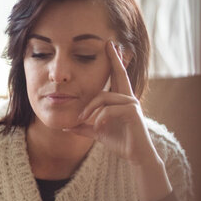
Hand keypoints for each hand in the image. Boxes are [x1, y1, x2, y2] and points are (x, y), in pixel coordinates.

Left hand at [66, 41, 157, 166]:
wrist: (134, 156)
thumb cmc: (119, 141)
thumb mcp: (96, 132)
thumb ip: (83, 127)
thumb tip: (66, 126)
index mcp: (120, 99)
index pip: (117, 76)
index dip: (114, 61)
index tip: (111, 45)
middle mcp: (128, 98)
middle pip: (119, 75)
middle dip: (114, 59)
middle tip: (110, 44)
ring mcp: (132, 104)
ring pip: (104, 97)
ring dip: (89, 109)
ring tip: (82, 119)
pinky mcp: (133, 113)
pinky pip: (109, 110)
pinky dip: (99, 118)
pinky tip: (97, 127)